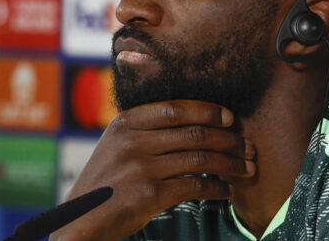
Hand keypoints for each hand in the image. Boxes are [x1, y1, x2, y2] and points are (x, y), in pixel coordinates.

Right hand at [49, 100, 255, 240]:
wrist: (80, 220)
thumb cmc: (104, 182)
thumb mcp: (115, 144)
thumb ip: (145, 130)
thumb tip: (195, 122)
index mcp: (126, 123)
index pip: (177, 108)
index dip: (208, 111)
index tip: (230, 118)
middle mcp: (133, 141)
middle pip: (194, 132)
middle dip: (228, 139)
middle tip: (248, 146)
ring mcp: (140, 167)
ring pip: (200, 158)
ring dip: (230, 164)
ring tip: (246, 168)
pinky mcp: (149, 195)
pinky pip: (195, 186)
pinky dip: (217, 188)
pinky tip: (226, 191)